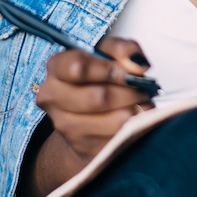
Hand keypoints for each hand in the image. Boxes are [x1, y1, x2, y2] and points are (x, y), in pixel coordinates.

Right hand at [34, 37, 153, 165]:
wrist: (87, 115)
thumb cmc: (98, 79)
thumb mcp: (109, 53)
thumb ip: (123, 49)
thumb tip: (136, 63)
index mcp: (56, 68)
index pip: (77, 68)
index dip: (108, 70)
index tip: (125, 71)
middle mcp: (53, 97)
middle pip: (98, 97)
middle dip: (129, 92)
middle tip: (142, 88)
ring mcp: (66, 125)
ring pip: (113, 119)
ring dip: (136, 110)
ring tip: (141, 102)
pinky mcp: (84, 147)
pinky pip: (119, 137)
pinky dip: (134, 126)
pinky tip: (135, 117)